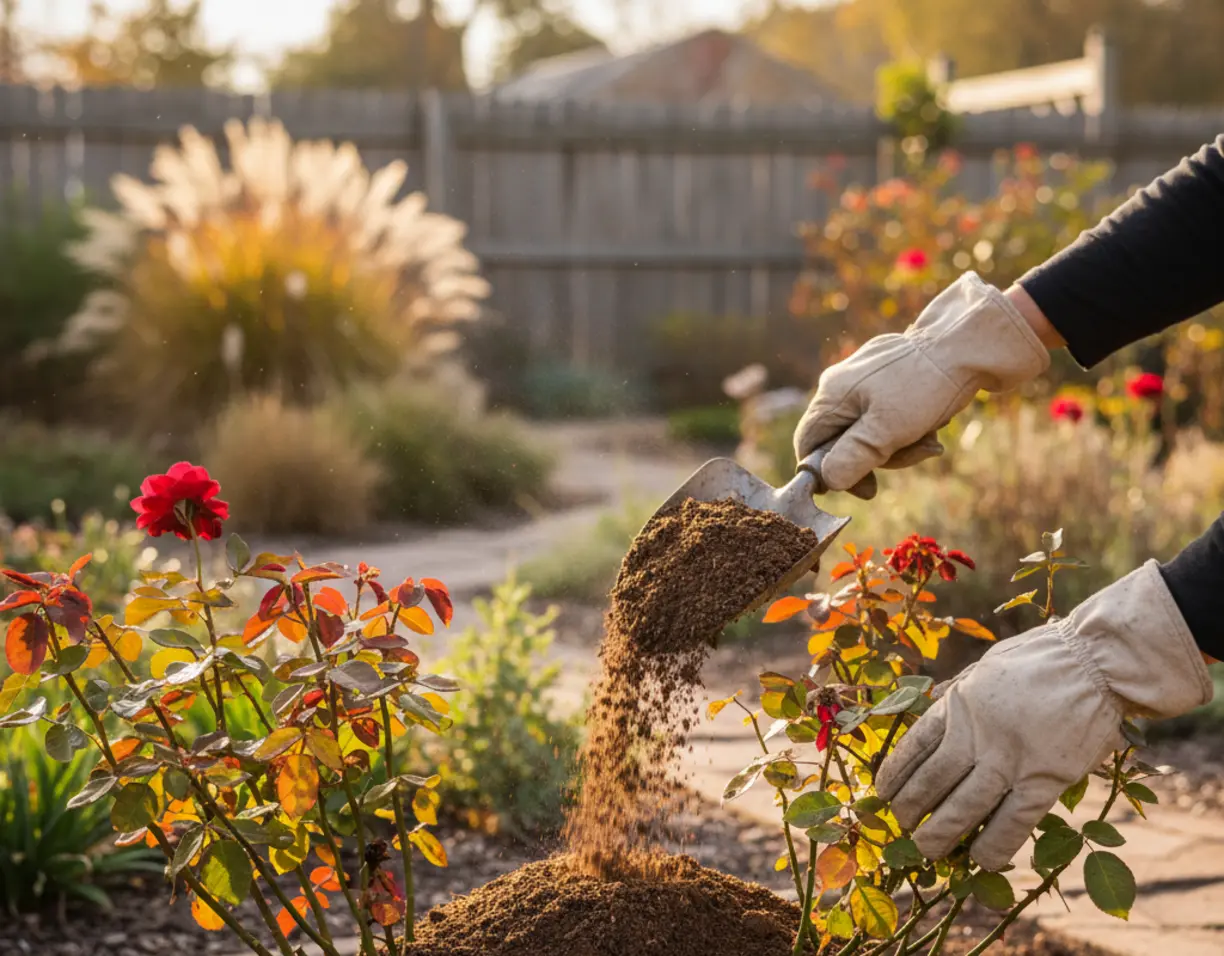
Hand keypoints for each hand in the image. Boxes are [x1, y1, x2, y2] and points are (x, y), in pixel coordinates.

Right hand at [793, 273, 1050, 497]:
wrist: (969, 344)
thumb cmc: (924, 387)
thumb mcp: (886, 431)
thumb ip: (850, 459)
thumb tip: (826, 481)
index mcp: (832, 394)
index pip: (808, 444)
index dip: (828, 472)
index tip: (865, 487)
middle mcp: (841, 384)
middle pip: (843, 440)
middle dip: (878, 456)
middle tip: (912, 453)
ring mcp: (866, 378)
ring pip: (870, 430)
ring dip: (899, 444)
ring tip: (928, 437)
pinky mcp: (890, 376)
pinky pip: (888, 413)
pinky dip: (908, 425)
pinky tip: (931, 420)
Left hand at [877, 562, 1211, 870]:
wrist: (1096, 661)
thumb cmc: (1044, 656)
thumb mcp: (987, 664)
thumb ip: (962, 687)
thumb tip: (936, 696)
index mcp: (960, 702)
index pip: (917, 744)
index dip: (897, 771)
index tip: (882, 791)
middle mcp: (978, 733)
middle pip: (934, 779)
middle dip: (912, 807)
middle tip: (900, 826)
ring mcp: (1010, 758)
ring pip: (965, 805)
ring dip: (941, 831)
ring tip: (925, 849)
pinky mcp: (1046, 778)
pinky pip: (1014, 821)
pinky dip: (995, 844)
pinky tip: (981, 860)